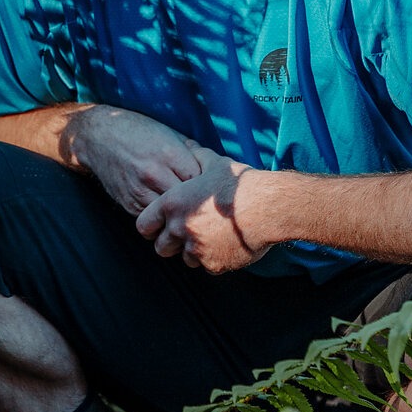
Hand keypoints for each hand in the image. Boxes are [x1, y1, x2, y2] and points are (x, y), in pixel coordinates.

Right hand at [64, 106, 199, 214]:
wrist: (97, 136)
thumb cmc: (137, 130)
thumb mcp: (169, 134)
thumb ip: (191, 153)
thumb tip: (213, 169)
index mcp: (170, 154)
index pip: (201, 181)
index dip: (207, 185)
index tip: (209, 186)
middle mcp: (155, 174)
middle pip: (187, 201)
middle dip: (196, 203)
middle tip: (203, 205)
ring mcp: (140, 191)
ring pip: (170, 215)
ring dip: (178, 215)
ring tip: (187, 213)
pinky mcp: (128, 203)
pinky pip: (153, 218)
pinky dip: (161, 217)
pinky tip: (167, 212)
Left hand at [135, 147, 274, 273]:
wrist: (268, 207)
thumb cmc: (239, 183)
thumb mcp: (215, 163)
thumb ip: (197, 156)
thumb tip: (189, 144)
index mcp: (173, 205)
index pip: (143, 225)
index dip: (150, 226)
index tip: (159, 227)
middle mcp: (180, 229)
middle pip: (161, 248)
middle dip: (170, 244)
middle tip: (185, 236)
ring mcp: (196, 249)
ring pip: (185, 259)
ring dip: (193, 252)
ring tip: (209, 238)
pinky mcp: (214, 264)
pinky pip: (207, 266)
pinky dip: (213, 259)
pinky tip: (225, 245)